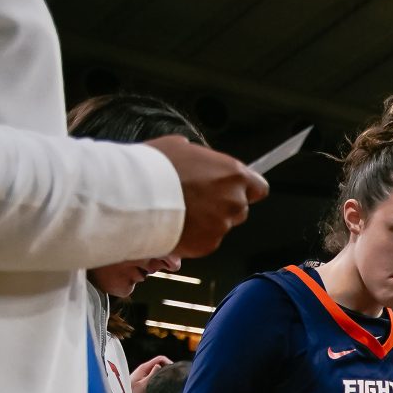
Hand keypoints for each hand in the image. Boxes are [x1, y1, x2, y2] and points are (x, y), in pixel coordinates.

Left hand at [128, 354, 174, 392]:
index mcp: (144, 367)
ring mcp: (146, 372)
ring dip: (164, 372)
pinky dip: (161, 376)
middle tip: (173, 377)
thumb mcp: (144, 384)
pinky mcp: (146, 377)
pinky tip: (163, 383)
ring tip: (168, 381)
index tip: (173, 370)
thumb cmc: (133, 392)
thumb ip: (152, 375)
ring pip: (159, 368)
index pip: (160, 359)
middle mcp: (145, 368)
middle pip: (161, 362)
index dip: (168, 362)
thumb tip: (160, 366)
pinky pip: (156, 373)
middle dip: (168, 368)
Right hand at [148, 136, 266, 257]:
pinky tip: (175, 224)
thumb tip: (199, 163)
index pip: (259, 187)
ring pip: (220, 226)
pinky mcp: (207, 245)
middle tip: (195, 199)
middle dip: (222, 205)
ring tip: (179, 212)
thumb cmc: (154, 168)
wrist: (134, 196)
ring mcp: (222, 225)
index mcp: (233, 174)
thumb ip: (201, 160)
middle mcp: (234, 201)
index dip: (246, 189)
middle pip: (239, 208)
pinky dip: (194, 236)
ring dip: (206, 221)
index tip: (235, 189)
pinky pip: (205, 241)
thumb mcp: (179, 148)